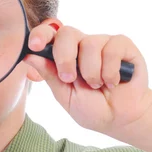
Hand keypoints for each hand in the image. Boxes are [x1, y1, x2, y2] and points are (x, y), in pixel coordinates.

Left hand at [23, 18, 151, 137]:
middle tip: (70, 78)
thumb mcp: (65, 96)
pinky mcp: (122, 46)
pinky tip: (114, 82)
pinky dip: (111, 71)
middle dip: (65, 57)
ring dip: (92, 72)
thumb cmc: (92, 107)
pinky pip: (112, 49)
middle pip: (67, 33)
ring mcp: (102, 43)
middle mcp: (81, 45)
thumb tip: (29, 56)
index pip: (49, 35)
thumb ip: (50, 75)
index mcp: (64, 55)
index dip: (40, 35)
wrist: (120, 119)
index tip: (34, 46)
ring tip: (98, 86)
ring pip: (90, 44)